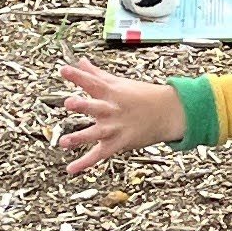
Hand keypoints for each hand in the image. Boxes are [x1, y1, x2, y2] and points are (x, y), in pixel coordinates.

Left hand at [53, 60, 190, 174]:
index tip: (63, 70)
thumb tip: (80, 61)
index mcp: (110, 92)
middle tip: (69, 102)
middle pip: (95, 107)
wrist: (168, 112)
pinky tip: (71, 169)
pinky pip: (100, 154)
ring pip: (95, 133)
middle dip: (82, 105)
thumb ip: (95, 74)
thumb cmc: (141, 95)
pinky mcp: (118, 142)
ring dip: (80, 137)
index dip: (77, 76)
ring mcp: (115, 127)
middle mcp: (111, 109)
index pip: (92, 82)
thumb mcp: (118, 82)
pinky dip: (85, 163)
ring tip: (64, 142)